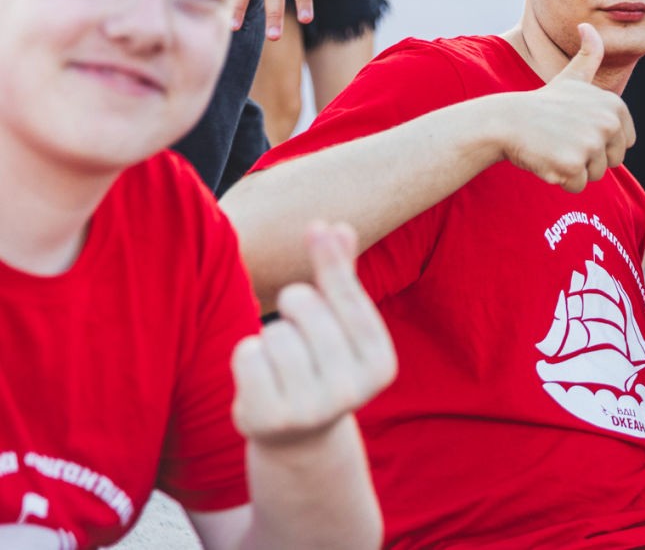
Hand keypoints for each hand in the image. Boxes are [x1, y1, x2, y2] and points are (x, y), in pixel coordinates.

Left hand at [231, 222, 397, 447]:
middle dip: (294, 304)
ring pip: (274, 332)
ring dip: (270, 336)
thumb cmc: (322, 362)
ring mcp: (312, 409)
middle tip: (298, 328)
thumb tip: (338, 226)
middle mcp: (354, 390)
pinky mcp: (270, 419)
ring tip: (281, 360)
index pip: (348, 296)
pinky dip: (247, 357)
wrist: (298, 435)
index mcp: (381, 363)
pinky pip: (247, 355)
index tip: (316, 227)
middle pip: (304, 306)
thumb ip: (342, 276)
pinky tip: (261, 375)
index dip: (328, 259)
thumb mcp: (341, 323)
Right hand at [498, 24, 636, 190]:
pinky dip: (560, 178)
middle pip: (612, 163)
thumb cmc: (542, 104)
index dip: (600, 143)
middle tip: (563, 140)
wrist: (506, 120)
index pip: (624, 145)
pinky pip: (577, 186)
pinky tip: (546, 158)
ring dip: (573, 169)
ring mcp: (591, 143)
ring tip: (554, 147)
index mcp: (615, 106)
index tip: (577, 128)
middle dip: (588, 159)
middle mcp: (608, 123)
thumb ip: (589, 55)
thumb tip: (588, 25)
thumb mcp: (571, 77)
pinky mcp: (573, 164)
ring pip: (595, 176)